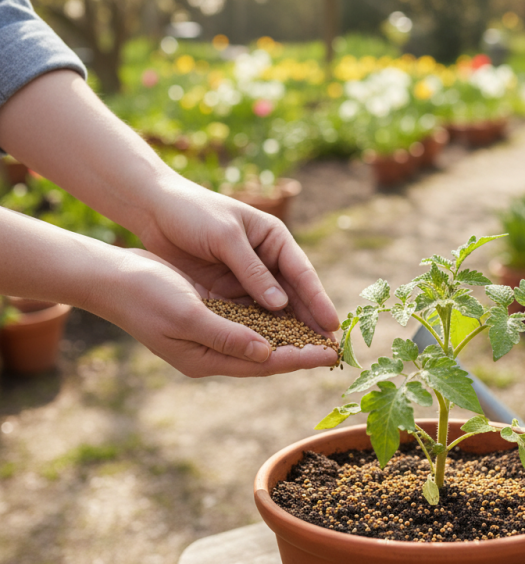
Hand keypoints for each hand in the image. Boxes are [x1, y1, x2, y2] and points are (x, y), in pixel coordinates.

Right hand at [98, 248, 337, 377]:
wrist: (113, 277)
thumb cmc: (147, 296)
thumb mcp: (189, 316)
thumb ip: (228, 337)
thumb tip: (267, 353)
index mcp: (207, 360)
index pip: (266, 364)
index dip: (300, 359)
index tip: (331, 355)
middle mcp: (213, 351)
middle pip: (269, 354)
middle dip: (302, 349)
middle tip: (337, 345)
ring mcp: (211, 332)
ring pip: (261, 336)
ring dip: (290, 332)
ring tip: (322, 328)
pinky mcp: (210, 312)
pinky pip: (248, 317)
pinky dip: (271, 315)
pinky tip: (292, 307)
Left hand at [137, 175, 338, 331]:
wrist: (155, 208)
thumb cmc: (193, 213)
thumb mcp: (225, 238)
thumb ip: (251, 271)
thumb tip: (280, 305)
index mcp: (274, 238)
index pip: (302, 273)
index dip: (317, 300)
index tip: (331, 323)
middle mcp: (266, 259)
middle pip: (293, 295)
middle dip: (310, 321)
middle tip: (327, 349)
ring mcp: (247, 276)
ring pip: (274, 309)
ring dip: (288, 330)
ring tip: (305, 355)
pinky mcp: (227, 289)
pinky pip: (249, 313)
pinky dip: (260, 330)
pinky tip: (269, 349)